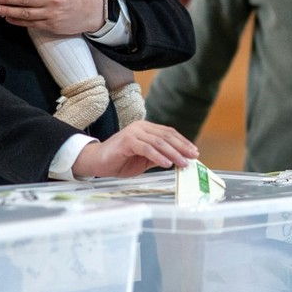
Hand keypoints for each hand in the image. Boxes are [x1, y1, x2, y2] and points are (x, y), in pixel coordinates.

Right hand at [72, 121, 198, 178]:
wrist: (98, 162)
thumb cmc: (120, 160)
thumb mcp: (144, 159)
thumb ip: (158, 156)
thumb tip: (178, 160)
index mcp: (146, 128)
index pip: (168, 133)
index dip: (183, 142)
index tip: (194, 152)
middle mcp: (141, 127)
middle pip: (166, 136)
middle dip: (182, 147)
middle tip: (193, 157)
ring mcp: (134, 132)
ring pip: (159, 142)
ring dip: (173, 153)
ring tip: (183, 163)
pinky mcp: (127, 141)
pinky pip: (147, 148)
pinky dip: (158, 156)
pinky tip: (167, 164)